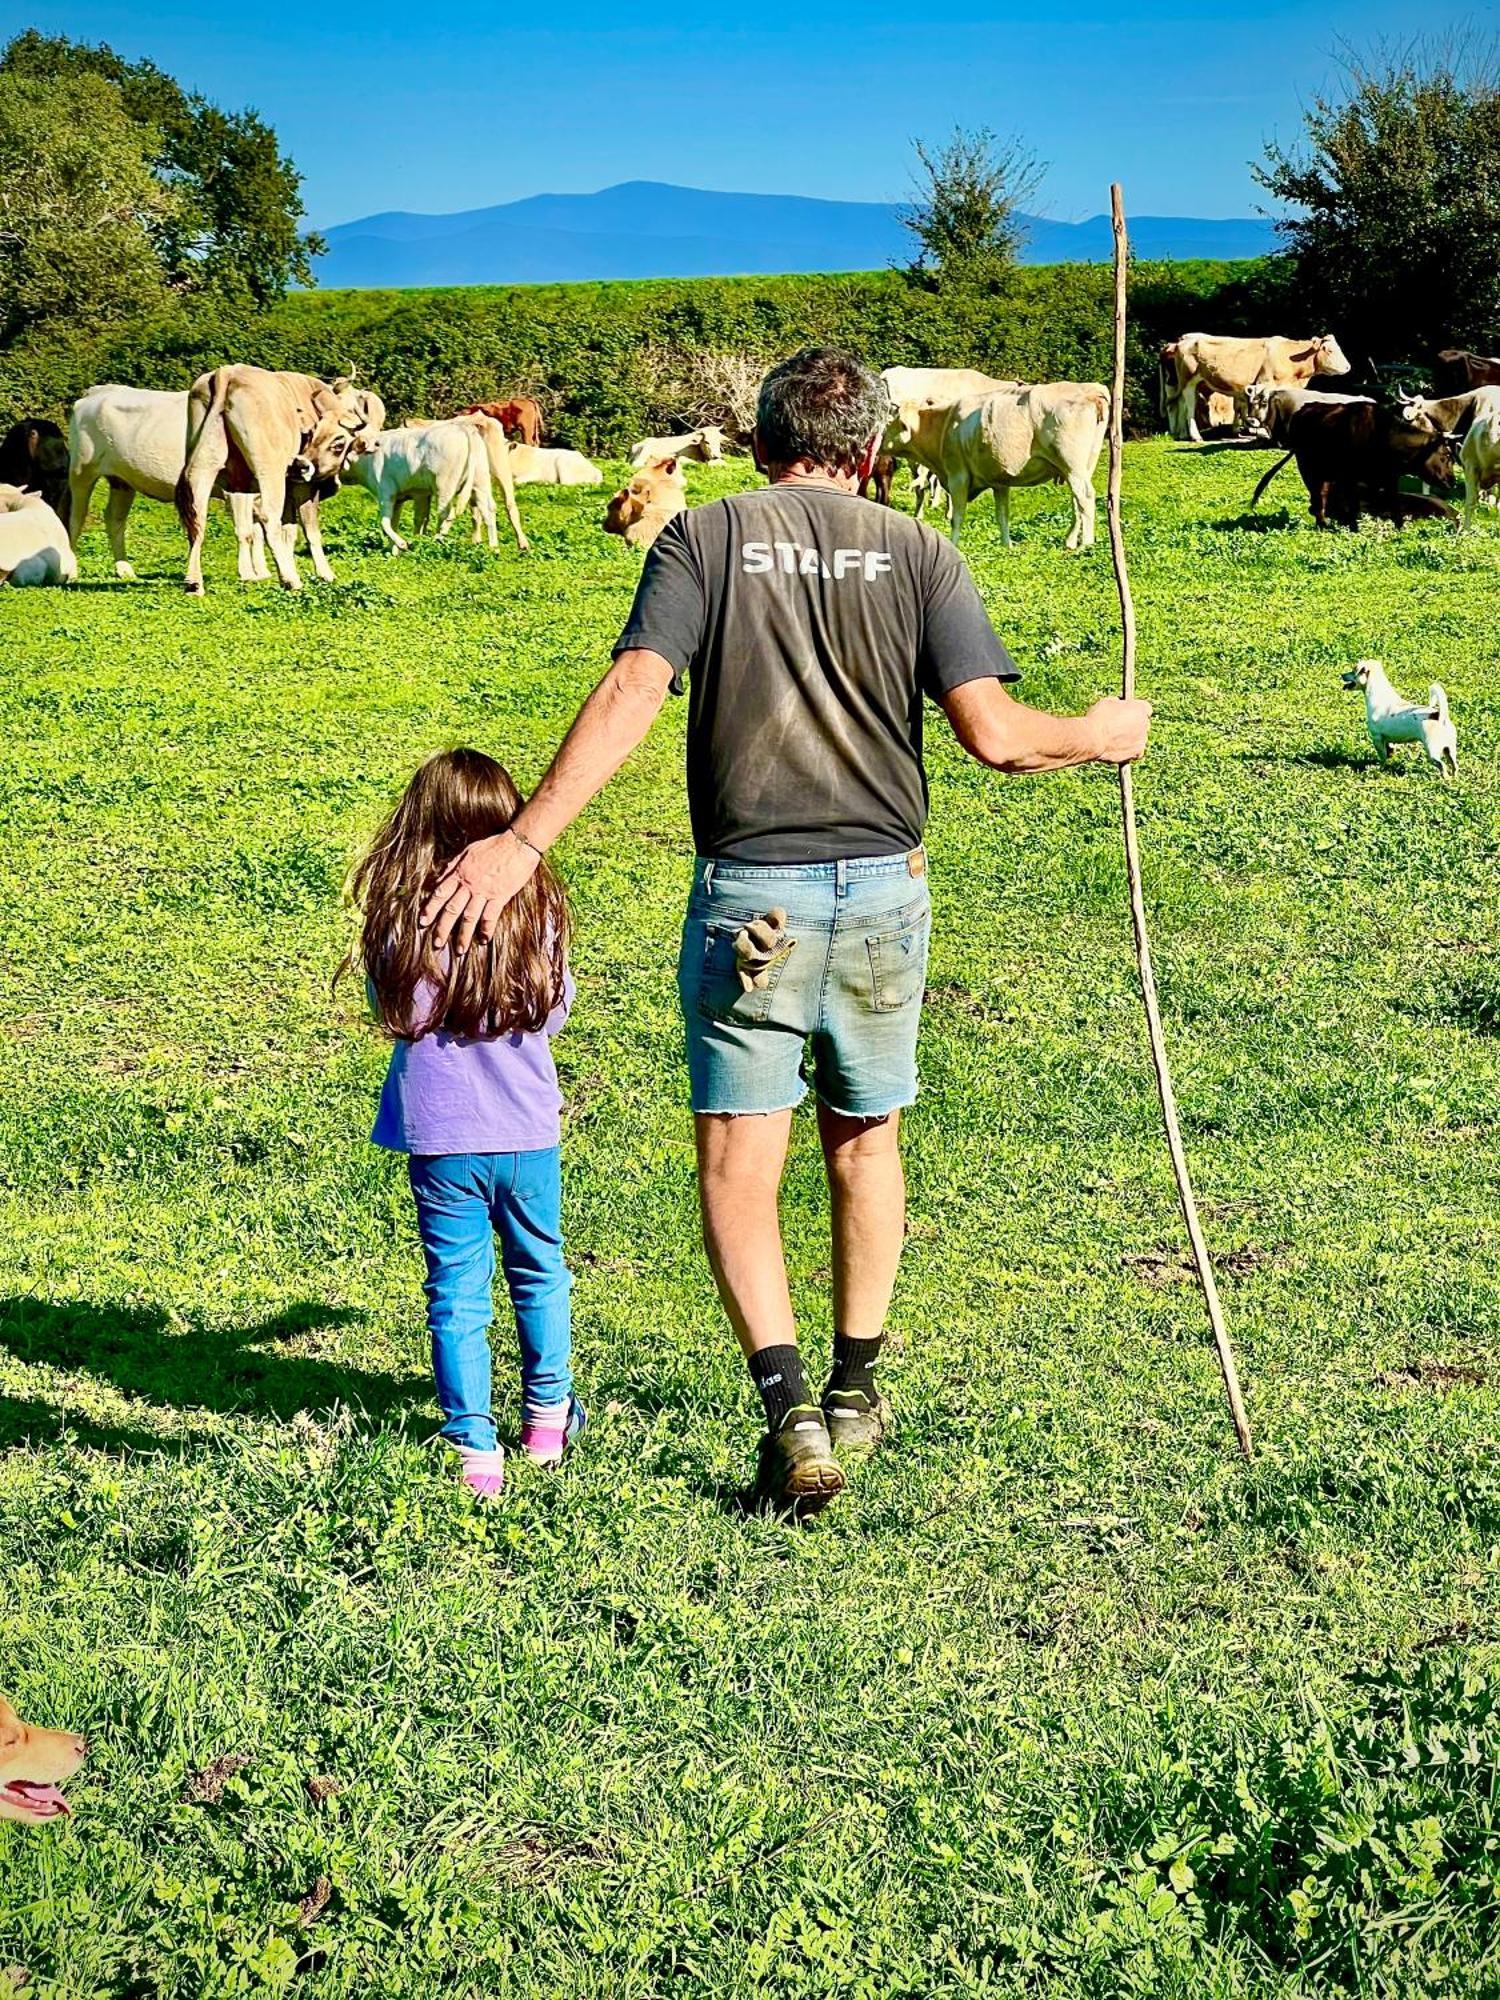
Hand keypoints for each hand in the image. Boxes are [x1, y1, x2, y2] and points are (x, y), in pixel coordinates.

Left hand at [423, 830, 537, 952]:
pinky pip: (491, 916)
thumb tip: (439, 879)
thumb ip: (452, 866)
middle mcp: (469, 885)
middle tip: (436, 943)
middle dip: (443, 928)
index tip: (423, 921)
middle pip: (452, 909)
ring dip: (463, 935)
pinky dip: (486, 929)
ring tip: (459, 950)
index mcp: (460, 873)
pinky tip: (483, 940)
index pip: (440, 893)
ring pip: (470, 917)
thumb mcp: (468, 851)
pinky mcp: (501, 896)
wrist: (517, 843)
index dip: (430, 908)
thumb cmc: (493, 845)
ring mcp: (485, 892)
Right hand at [1085, 696, 1151, 764]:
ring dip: (1132, 738)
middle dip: (1135, 724)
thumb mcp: (1107, 703)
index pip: (1145, 708)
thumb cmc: (1098, 719)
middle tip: (1121, 726)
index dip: (1136, 710)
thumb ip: (1118, 704)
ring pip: (1140, 738)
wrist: (1093, 739)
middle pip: (1143, 724)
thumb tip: (1118, 705)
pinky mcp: (1137, 753)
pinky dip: (1130, 751)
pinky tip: (1119, 749)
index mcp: (1140, 708)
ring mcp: (1142, 739)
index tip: (1128, 713)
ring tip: (1116, 739)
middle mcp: (1145, 724)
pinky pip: (1137, 752)